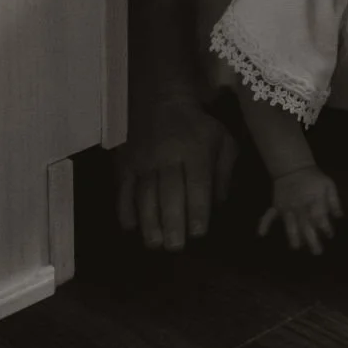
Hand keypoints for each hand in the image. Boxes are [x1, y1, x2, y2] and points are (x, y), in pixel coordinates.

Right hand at [115, 93, 235, 251]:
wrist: (161, 100)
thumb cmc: (198, 127)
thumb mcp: (222, 141)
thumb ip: (224, 172)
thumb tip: (219, 205)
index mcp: (195, 151)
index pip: (197, 183)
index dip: (197, 209)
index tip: (198, 233)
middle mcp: (168, 156)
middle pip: (169, 193)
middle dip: (172, 222)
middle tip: (175, 247)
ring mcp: (143, 160)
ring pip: (145, 194)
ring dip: (149, 222)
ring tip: (154, 244)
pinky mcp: (125, 163)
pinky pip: (123, 188)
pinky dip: (124, 209)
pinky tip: (130, 227)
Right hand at [259, 166, 342, 255]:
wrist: (293, 168)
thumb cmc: (313, 179)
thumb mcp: (328, 185)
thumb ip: (334, 201)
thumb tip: (339, 216)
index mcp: (313, 201)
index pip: (320, 217)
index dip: (325, 227)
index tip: (330, 235)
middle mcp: (300, 207)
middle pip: (306, 225)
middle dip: (312, 239)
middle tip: (317, 252)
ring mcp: (286, 207)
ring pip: (289, 224)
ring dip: (293, 235)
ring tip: (296, 247)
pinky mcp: (277, 207)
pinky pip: (269, 216)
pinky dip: (264, 224)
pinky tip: (261, 234)